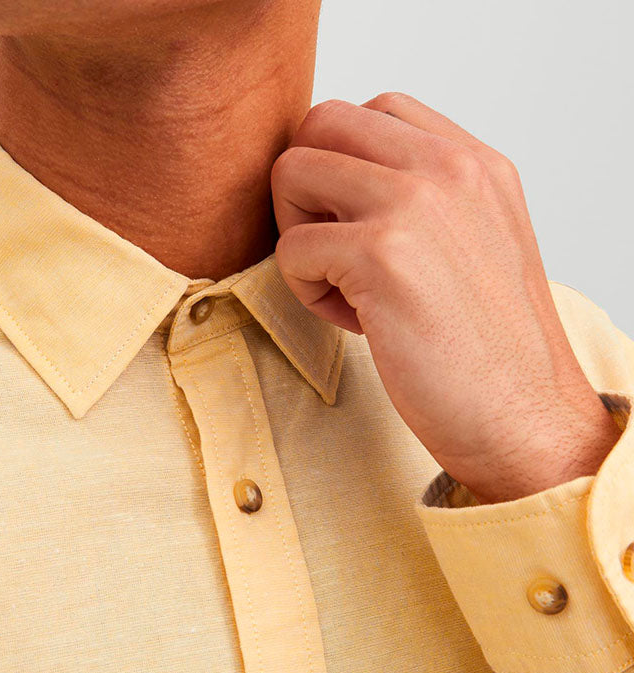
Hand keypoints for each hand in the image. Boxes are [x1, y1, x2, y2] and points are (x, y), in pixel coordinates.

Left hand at [270, 93, 619, 503]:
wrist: (523, 417)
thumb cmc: (494, 354)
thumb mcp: (481, 245)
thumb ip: (430, 202)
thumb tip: (347, 191)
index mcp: (476, 162)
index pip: (375, 110)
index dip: (344, 168)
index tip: (364, 230)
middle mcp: (448, 167)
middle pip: (321, 124)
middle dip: (305, 190)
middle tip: (332, 254)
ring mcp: (414, 205)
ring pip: (293, 173)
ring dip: (298, 236)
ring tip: (341, 289)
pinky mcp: (381, 256)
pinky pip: (292, 248)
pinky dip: (305, 291)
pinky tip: (355, 322)